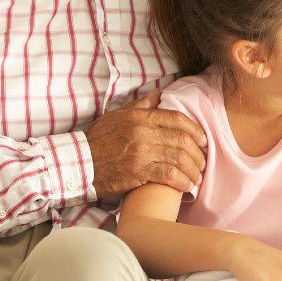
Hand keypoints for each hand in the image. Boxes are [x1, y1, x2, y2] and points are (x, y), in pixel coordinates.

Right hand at [85, 88, 206, 197]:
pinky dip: (182, 181)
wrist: (77, 162)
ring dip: (193, 170)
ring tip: (197, 178)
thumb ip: (140, 105)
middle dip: (198, 153)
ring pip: (179, 158)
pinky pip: (168, 175)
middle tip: (203, 163)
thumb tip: (158, 94)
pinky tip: (186, 187)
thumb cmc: (97, 140)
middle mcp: (143, 132)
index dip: (195, 130)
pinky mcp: (138, 171)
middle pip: (182, 140)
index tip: (204, 140)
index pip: (177, 119)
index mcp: (140, 117)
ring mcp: (141, 152)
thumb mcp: (117, 116)